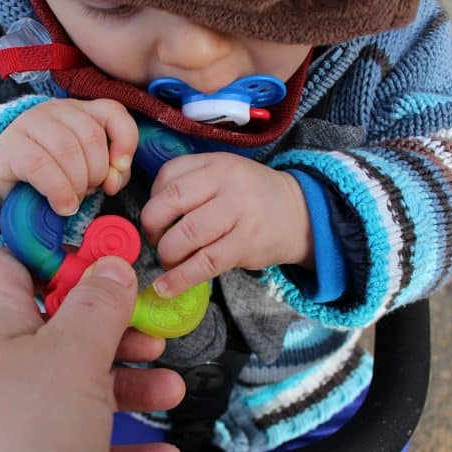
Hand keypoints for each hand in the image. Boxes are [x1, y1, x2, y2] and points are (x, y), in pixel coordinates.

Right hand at [0, 98, 137, 215]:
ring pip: (66, 149)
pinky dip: (58, 191)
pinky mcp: (10, 144)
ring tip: (74, 199)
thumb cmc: (58, 177)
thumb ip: (112, 173)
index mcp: (82, 111)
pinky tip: (62, 205)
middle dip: (96, 172)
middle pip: (91, 136)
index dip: (124, 140)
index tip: (120, 167)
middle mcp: (57, 109)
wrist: (13, 188)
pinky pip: (40, 166)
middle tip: (88, 191)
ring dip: (77, 183)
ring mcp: (30, 122)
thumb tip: (112, 181)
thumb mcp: (91, 172)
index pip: (113, 112)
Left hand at [0, 250, 184, 451]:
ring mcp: (15, 424)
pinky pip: (85, 450)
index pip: (19, 263)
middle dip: (116, 330)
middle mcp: (1, 369)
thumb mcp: (66, 359)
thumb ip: (96, 308)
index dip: (63, 252)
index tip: (111, 254)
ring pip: (80, 392)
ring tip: (167, 388)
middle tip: (152, 331)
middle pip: (65, 329)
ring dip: (132, 389)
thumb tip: (112, 267)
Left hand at [141, 152, 313, 297]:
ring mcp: (238, 213)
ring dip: (167, 255)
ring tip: (169, 262)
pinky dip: (179, 278)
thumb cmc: (250, 198)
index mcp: (215, 163)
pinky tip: (166, 287)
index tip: (155, 219)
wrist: (300, 214)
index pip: (168, 176)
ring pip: (185, 235)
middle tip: (156, 242)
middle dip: (152, 228)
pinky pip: (204, 263)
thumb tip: (151, 218)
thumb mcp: (223, 175)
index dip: (152, 201)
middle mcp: (226, 183)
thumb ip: (190, 185)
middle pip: (170, 203)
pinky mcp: (246, 244)